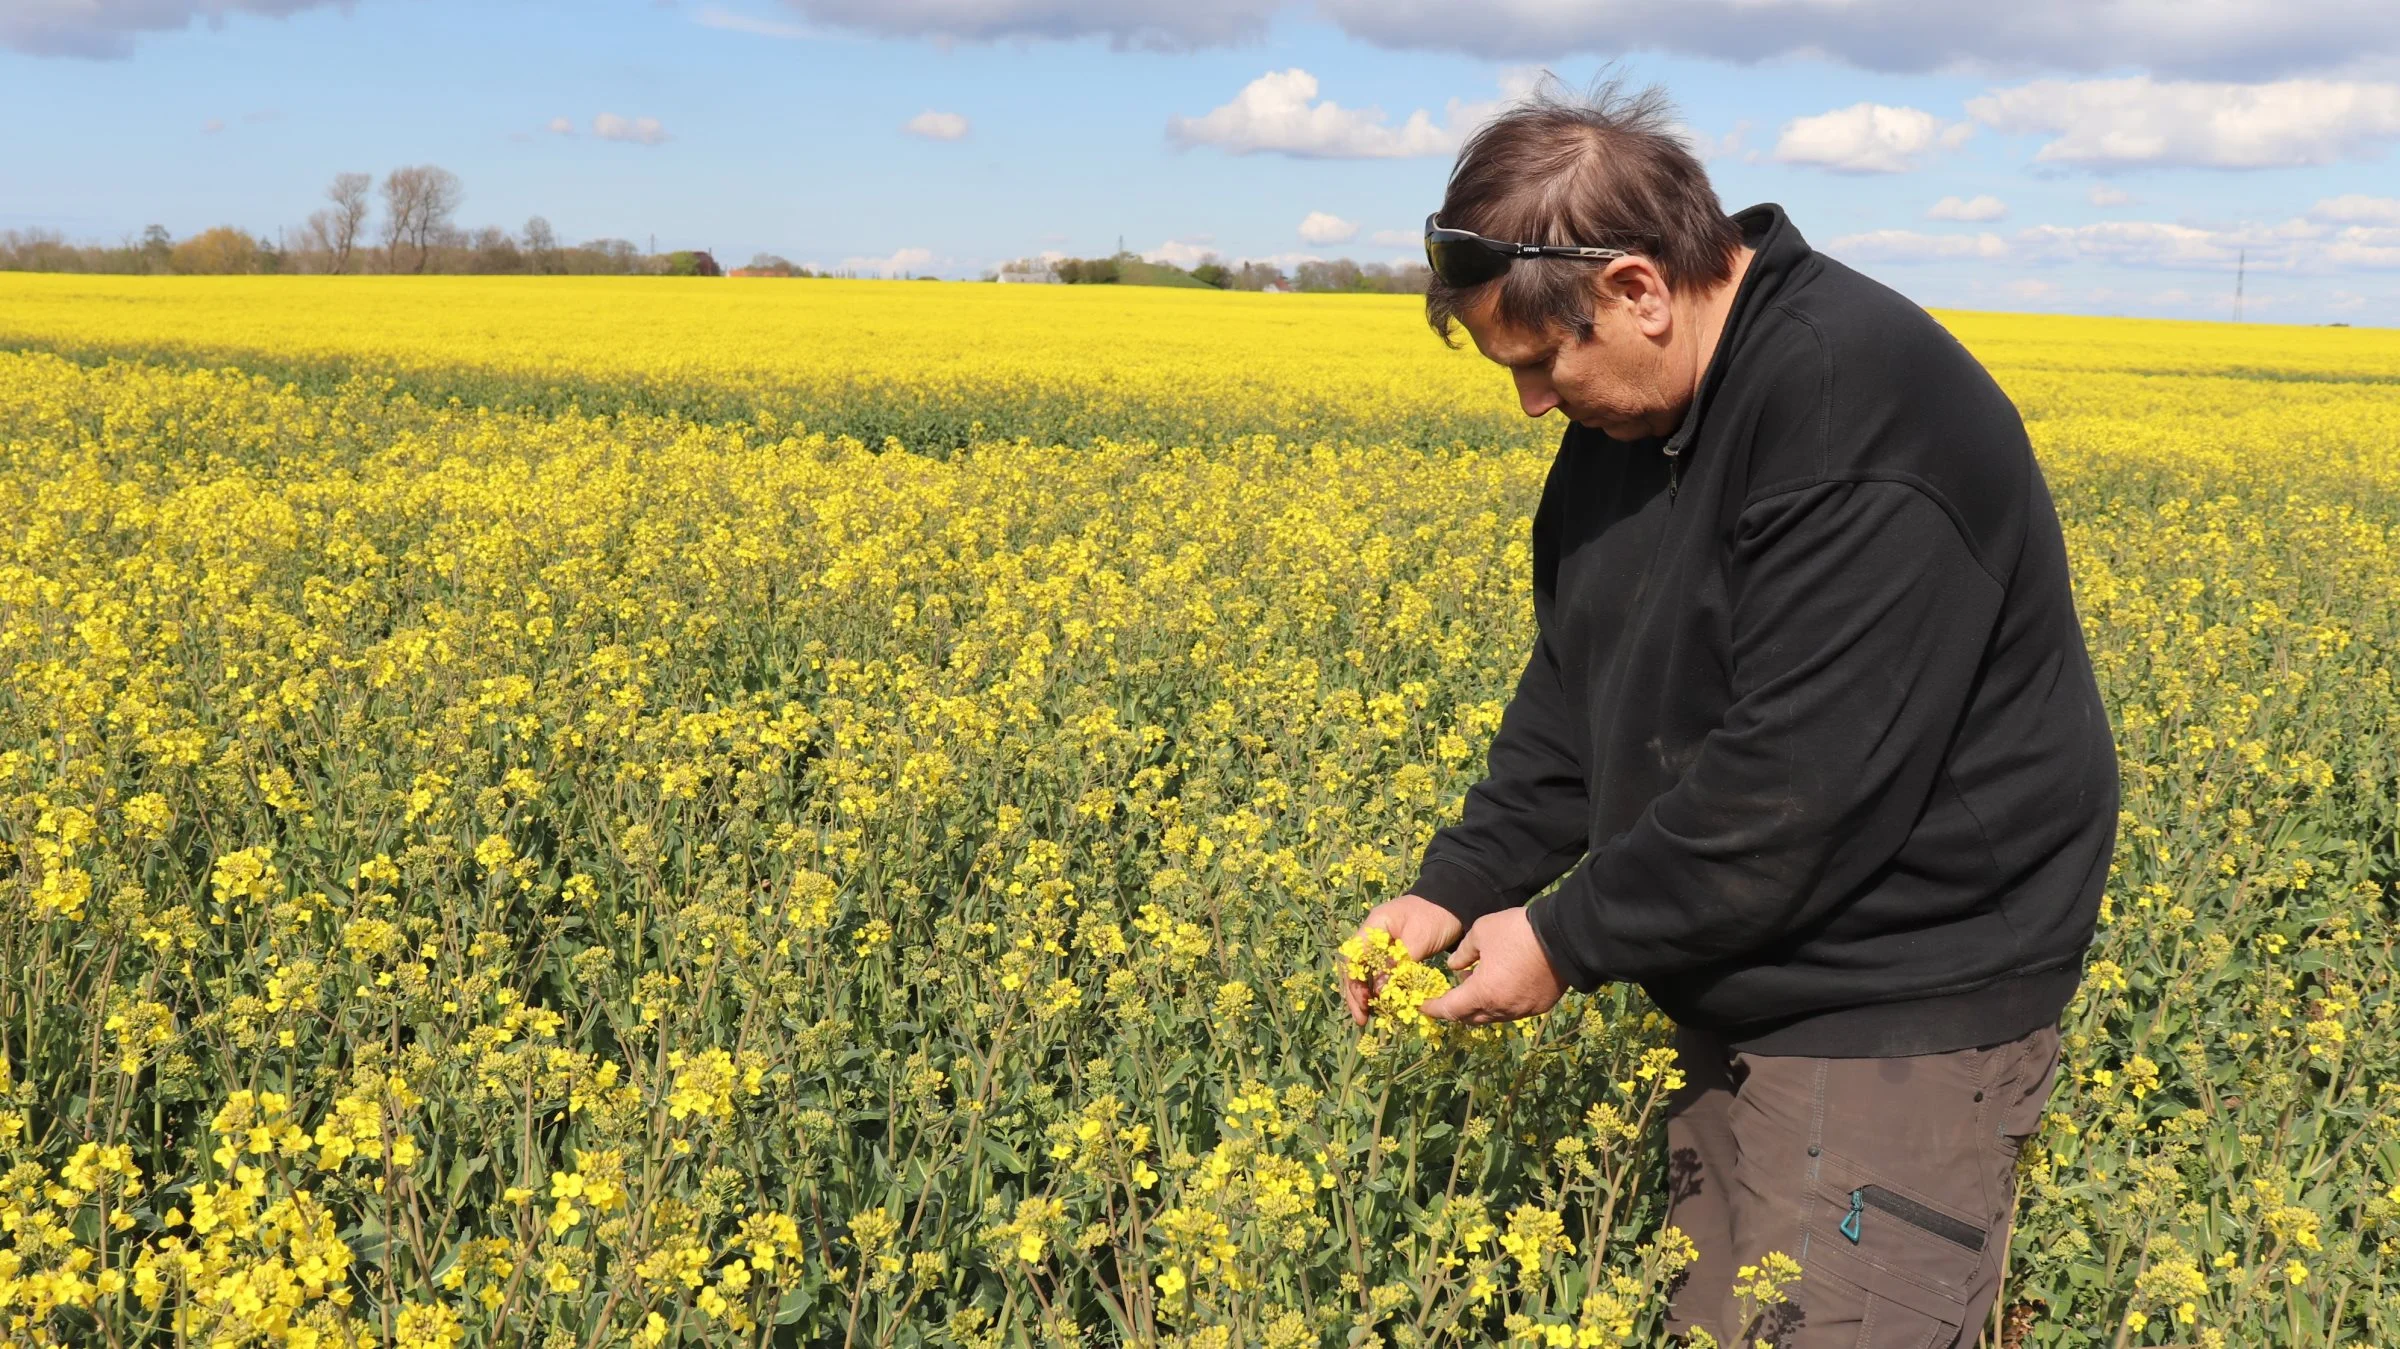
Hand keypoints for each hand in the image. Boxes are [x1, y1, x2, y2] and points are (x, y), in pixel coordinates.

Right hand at [1342, 895, 1463, 1026]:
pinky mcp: (1393, 951)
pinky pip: (1380, 971)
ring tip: (1369, 1016)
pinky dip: (1379, 987)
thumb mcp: (1418, 940)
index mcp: (1374, 927)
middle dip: (1356, 994)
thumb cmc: (1436, 917)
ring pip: (1366, 971)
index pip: (1353, 957)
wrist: (1453, 902)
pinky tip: (1383, 1003)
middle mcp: (1372, 935)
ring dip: (1366, 993)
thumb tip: (1380, 991)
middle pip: (1355, 967)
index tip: (1363, 1004)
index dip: (1354, 983)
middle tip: (1362, 1019)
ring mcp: (1382, 943)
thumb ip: (1398, 964)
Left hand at [1417, 908, 1566, 1025]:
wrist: (1564, 937)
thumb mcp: (1481, 933)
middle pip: (1470, 1017)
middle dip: (1456, 1008)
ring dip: (1479, 1005)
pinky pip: (1512, 1010)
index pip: (1450, 1009)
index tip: (1422, 1006)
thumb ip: (1463, 953)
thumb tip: (1455, 967)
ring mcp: (1522, 1010)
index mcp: (1483, 993)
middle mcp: (1502, 1009)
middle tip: (1448, 995)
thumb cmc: (1517, 932)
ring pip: (1492, 1016)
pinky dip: (1500, 1002)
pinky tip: (1501, 985)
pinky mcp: (1539, 1007)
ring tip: (1475, 984)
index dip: (1433, 1008)